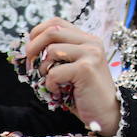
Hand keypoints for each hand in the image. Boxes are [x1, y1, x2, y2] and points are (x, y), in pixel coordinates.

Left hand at [23, 18, 121, 136]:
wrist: (108, 114)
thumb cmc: (85, 93)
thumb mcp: (71, 68)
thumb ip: (58, 55)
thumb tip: (28, 48)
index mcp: (87, 39)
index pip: (56, 22)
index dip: (38, 32)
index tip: (31, 50)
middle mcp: (91, 42)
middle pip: (52, 31)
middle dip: (33, 47)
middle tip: (30, 64)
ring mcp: (90, 54)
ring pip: (52, 51)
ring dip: (44, 70)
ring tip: (53, 82)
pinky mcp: (86, 69)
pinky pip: (54, 72)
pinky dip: (51, 85)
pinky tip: (60, 92)